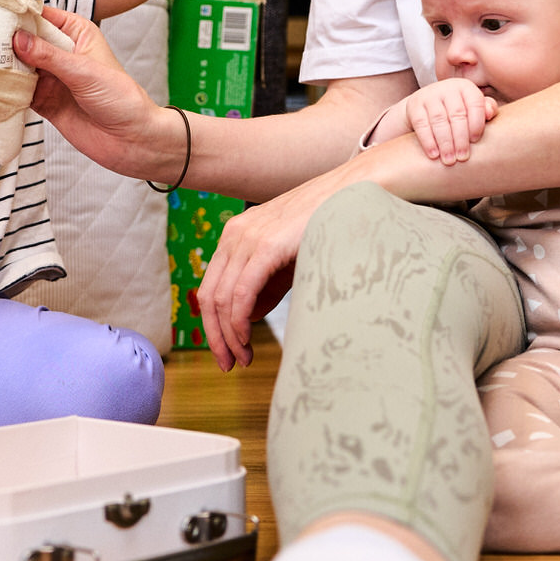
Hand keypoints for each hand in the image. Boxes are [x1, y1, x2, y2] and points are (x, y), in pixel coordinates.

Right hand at [13, 6, 172, 179]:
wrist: (132, 141)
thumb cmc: (122, 99)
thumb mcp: (84, 71)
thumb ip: (49, 56)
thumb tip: (17, 38)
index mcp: (76, 32)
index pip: (40, 16)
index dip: (16, 14)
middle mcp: (60, 52)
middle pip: (23, 40)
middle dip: (2, 42)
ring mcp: (50, 77)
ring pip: (17, 66)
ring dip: (0, 66)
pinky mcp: (43, 100)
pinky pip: (17, 91)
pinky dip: (4, 90)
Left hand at [197, 163, 360, 369]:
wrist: (350, 196)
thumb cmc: (323, 227)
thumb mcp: (286, 261)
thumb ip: (264, 287)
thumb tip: (245, 317)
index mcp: (235, 236)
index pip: (210, 288)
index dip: (213, 325)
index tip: (226, 351)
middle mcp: (234, 234)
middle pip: (208, 296)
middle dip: (216, 337)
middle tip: (228, 365)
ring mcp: (247, 238)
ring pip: (221, 298)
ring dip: (228, 335)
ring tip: (242, 358)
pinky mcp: (265, 246)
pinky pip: (240, 293)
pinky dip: (238, 322)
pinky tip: (246, 339)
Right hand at [395, 79, 495, 163]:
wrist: (423, 108)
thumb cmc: (455, 112)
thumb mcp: (471, 108)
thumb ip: (486, 109)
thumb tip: (490, 113)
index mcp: (465, 87)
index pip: (475, 103)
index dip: (477, 123)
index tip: (476, 141)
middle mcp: (447, 87)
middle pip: (457, 114)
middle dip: (461, 138)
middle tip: (462, 157)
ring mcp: (429, 95)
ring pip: (439, 120)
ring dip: (445, 143)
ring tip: (449, 160)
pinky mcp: (414, 105)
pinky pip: (421, 124)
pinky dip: (428, 141)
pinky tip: (434, 154)